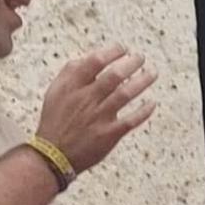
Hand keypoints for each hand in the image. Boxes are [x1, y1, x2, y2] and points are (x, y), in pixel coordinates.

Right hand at [31, 46, 158, 176]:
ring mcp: (99, 117)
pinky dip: (144, 111)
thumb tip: (89, 57)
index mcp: (73, 87)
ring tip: (152, 73)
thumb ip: (70, 72)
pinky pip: (131, 120)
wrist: (53, 154)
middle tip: (141, 57)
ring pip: (126, 94)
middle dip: (132, 63)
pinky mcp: (109, 134)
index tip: (123, 49)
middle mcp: (87, 99)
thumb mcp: (55, 92)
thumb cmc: (56, 121)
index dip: (113, 52)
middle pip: (115, 75)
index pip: (96, 61)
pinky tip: (152, 103)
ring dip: (142, 81)